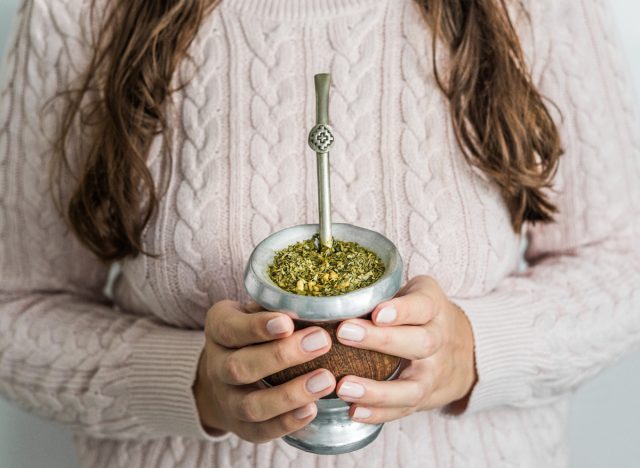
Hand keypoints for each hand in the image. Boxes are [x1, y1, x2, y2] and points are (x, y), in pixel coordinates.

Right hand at [193, 300, 335, 442]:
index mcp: (218, 328)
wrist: (226, 375)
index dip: (257, 327)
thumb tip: (320, 302)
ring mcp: (226, 400)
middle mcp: (216, 366)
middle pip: (239, 368)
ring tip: (325, 380)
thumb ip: (279, 305)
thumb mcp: (257, 309)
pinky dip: (287, 423)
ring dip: (290, 395)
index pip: (230, 329)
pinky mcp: (241, 428)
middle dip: (282, 356)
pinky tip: (313, 409)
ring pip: (250, 405)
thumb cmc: (255, 331)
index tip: (288, 322)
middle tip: (321, 342)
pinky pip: (260, 431)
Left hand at [334, 275, 476, 422]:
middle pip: (419, 343)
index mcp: (434, 308)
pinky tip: (354, 411)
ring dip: (377, 391)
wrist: (465, 349)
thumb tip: (334, 295)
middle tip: (344, 333)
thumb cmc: (422, 314)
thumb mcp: (414, 292)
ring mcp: (434, 374)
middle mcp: (439, 341)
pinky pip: (404, 410)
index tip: (377, 312)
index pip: (422, 307)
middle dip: (381, 340)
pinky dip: (379, 414)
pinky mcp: (425, 399)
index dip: (401, 310)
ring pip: (412, 387)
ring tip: (343, 387)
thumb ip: (385, 292)